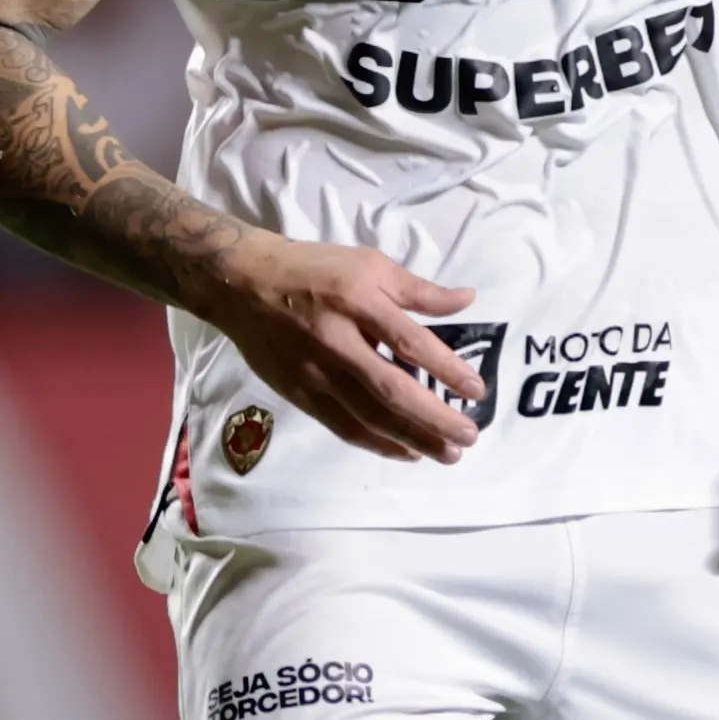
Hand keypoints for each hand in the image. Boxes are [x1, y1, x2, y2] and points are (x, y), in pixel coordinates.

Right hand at [194, 237, 486, 462]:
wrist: (242, 283)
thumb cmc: (314, 270)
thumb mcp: (370, 265)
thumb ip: (419, 290)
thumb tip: (467, 299)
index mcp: (357, 302)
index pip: (410, 343)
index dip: (446, 369)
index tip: (476, 391)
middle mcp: (336, 342)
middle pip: (391, 390)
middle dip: (434, 419)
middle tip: (469, 436)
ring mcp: (314, 372)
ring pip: (368, 416)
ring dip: (411, 439)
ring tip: (447, 454)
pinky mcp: (299, 393)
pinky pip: (343, 426)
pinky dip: (377, 443)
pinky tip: (405, 451)